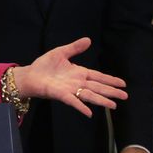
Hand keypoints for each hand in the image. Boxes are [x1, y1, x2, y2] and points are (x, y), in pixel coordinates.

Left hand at [10, 39, 126, 116]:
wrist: (28, 75)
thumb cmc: (43, 66)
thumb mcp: (60, 53)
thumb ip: (74, 48)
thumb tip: (88, 40)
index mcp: (79, 73)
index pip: (98, 77)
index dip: (110, 80)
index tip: (123, 84)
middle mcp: (77, 82)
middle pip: (98, 87)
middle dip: (111, 92)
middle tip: (125, 96)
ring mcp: (70, 90)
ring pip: (89, 95)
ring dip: (101, 100)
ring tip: (113, 105)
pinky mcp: (60, 94)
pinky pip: (72, 101)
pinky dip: (81, 106)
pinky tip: (89, 113)